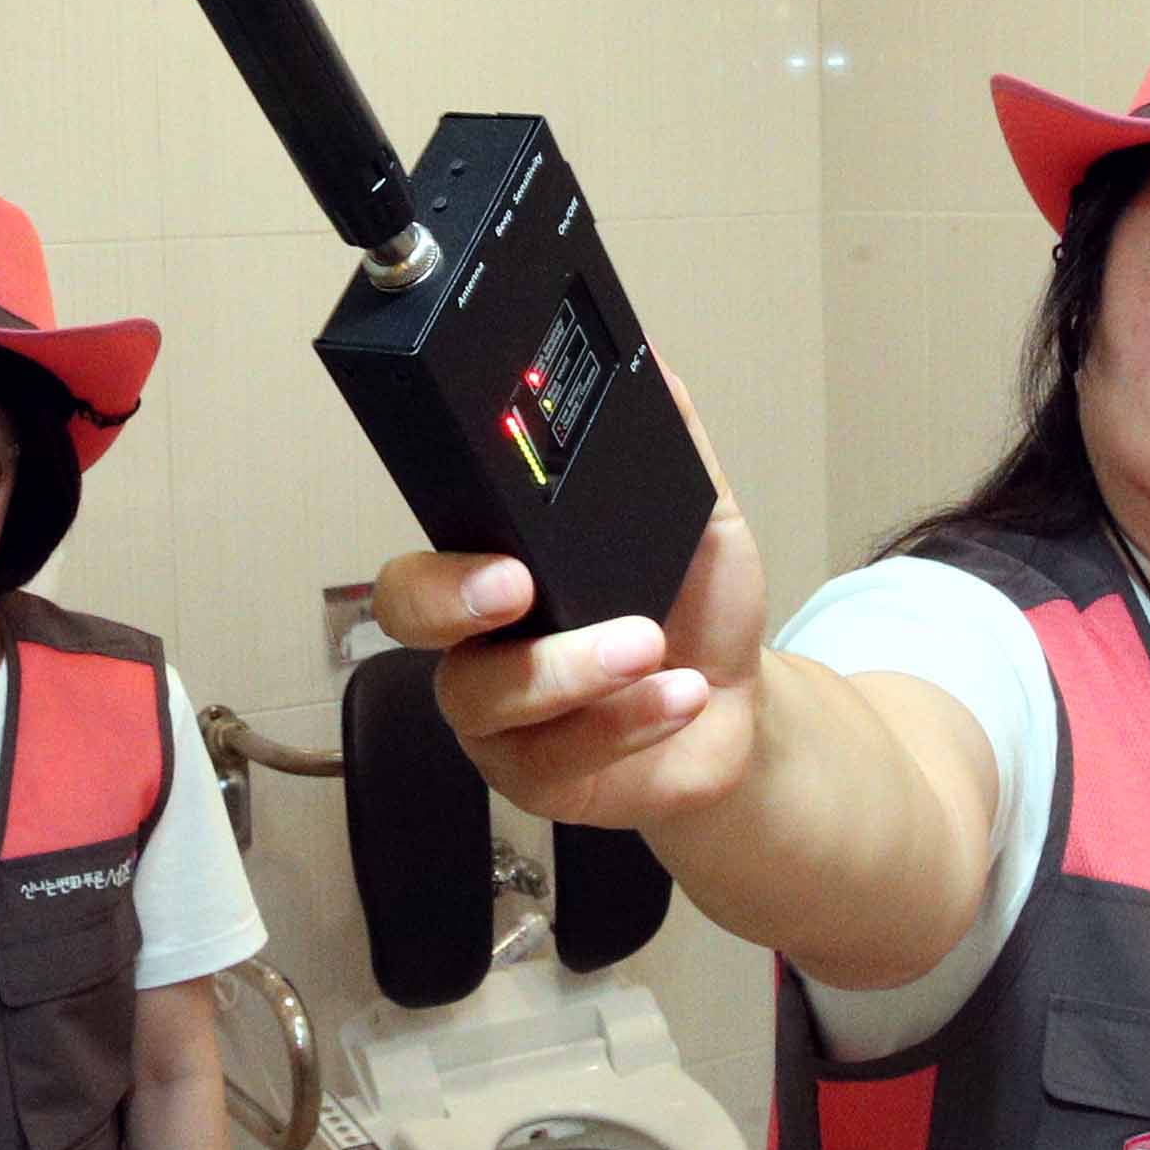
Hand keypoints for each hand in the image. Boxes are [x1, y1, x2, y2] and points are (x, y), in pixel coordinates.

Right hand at [365, 379, 770, 831]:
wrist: (740, 710)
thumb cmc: (695, 613)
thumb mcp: (698, 521)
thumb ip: (672, 449)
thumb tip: (659, 369)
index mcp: (494, 569)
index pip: (424, 553)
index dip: (440, 555)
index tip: (505, 552)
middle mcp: (477, 644)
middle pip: (408, 621)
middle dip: (453, 602)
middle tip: (522, 590)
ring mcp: (500, 719)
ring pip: (487, 699)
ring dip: (571, 671)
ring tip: (649, 648)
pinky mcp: (537, 780)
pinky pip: (555, 759)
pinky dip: (623, 723)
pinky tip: (678, 695)